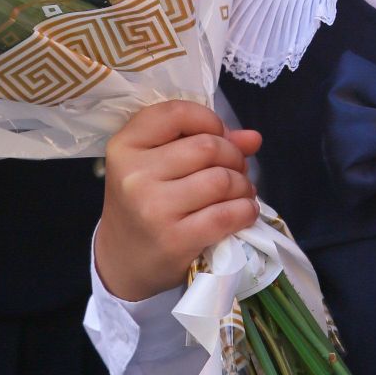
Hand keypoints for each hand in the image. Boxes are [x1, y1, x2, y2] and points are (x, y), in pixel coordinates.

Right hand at [95, 101, 261, 301]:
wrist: (122, 261)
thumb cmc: (143, 203)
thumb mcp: (156, 165)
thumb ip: (201, 140)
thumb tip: (253, 138)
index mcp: (126, 145)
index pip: (178, 113)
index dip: (210, 120)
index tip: (218, 136)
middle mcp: (135, 174)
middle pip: (207, 146)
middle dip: (233, 155)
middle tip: (236, 169)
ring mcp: (153, 208)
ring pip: (221, 180)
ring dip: (242, 185)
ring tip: (241, 191)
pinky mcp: (174, 239)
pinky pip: (226, 214)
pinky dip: (245, 210)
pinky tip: (244, 211)